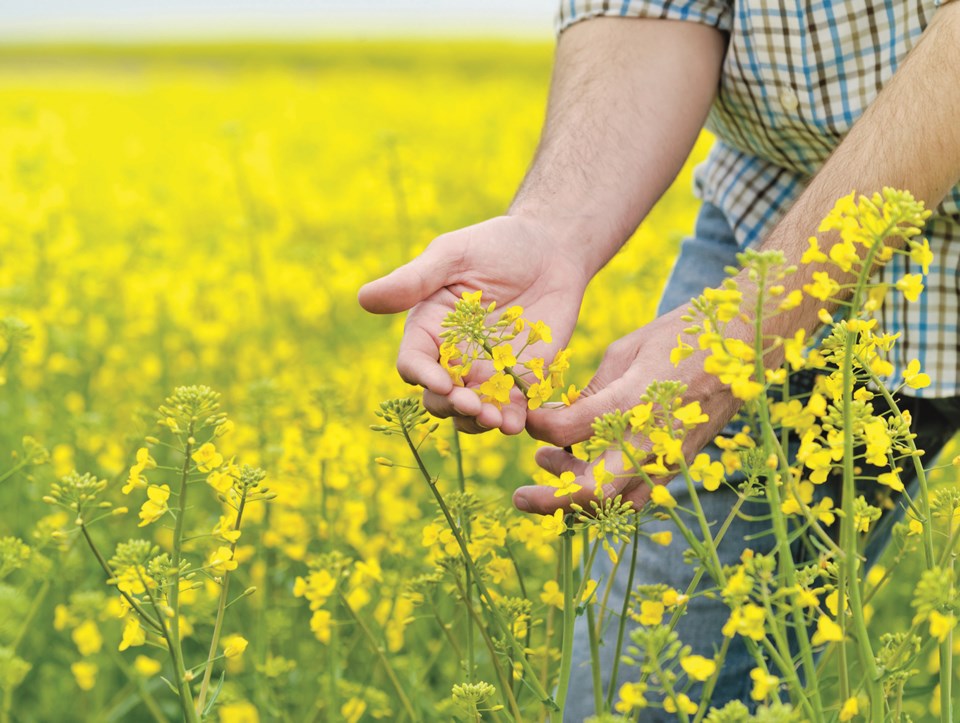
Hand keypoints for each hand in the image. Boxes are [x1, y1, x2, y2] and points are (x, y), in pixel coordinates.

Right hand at [358, 215, 588, 433]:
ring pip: (471, 413)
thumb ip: (414, 280)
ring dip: (478, 422)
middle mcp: (453, 358)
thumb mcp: (453, 255)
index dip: (423, 376)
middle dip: (452, 406)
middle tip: (472, 404)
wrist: (551, 248)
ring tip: (495, 420)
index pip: (414, 363)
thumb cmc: (496, 245)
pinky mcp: (521, 380)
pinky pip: (512, 410)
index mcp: (428, 329)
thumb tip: (364, 298)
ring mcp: (487, 373)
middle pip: (438, 397)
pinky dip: (512, 421)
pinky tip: (516, 422)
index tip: (442, 382)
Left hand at [514, 307, 740, 513]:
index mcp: (632, 399)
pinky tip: (588, 472)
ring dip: (578, 499)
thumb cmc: (683, 337)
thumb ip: (592, 392)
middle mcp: (651, 438)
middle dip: (549, 500)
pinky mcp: (681, 465)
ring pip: (616, 504)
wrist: (747, 345)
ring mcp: (670, 458)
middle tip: (519, 495)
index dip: (537, 427)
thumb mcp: (627, 351)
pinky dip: (609, 497)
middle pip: (592, 491)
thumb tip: (559, 418)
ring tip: (553, 468)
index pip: (567, 430)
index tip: (527, 418)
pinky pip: (640, 497)